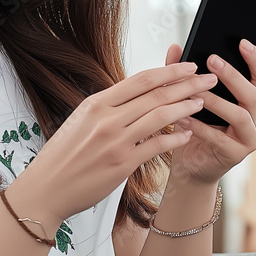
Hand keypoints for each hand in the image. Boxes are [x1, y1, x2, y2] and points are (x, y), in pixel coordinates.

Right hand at [23, 61, 217, 222]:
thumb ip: (108, 108)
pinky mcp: (121, 164)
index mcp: (96, 103)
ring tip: (203, 102)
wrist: (45, 188)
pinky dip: (175, 139)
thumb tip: (136, 96)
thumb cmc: (63, 155)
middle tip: (209, 79)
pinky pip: (156, 147)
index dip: (169, 72)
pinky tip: (188, 133)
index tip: (189, 67)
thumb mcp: (81, 121)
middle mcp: (106, 118)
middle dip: (187, 85)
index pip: (140, 80)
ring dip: (185, 107)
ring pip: (159, 117)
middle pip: (155, 95)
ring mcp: (115, 141)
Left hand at [163, 39, 255, 184]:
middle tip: (212, 60)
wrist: (188, 164)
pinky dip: (201, 127)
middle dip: (233, 76)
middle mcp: (253, 117)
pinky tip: (183, 117)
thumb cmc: (191, 126)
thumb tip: (175, 47)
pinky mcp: (237, 154)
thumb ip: (183, 73)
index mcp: (246, 100)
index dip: (254, 59)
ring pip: (240, 115)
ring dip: (217, 102)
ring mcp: (248, 137)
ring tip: (194, 93)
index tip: (242, 41)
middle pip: (252, 93)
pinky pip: (221, 139)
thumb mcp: (187, 97)